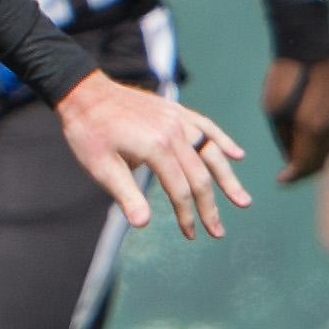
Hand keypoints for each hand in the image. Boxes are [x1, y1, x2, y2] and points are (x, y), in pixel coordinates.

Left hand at [53, 74, 251, 238]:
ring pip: (211, 152)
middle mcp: (173, 133)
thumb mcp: (100, 167)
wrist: (85, 93)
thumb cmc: (89, 133)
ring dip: (228, 179)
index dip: (186, 215)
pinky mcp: (176, 111)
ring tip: (243, 201)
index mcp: (156, 148)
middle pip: (200, 175)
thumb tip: (142, 224)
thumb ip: (126, 194)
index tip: (190, 235)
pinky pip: (207, 127)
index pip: (180, 190)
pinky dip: (223, 141)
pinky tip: (237, 155)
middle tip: (219, 233)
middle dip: (210, 206)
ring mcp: (178, 120)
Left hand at [261, 53, 328, 182]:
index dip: (292, 176)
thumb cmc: (284, 78)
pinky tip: (314, 137)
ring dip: (318, 155)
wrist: (308, 46)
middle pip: (323, 160)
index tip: (281, 180)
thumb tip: (290, 157)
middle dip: (306, 170)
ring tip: (301, 157)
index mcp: (312, 129)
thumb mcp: (273, 111)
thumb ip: (284, 137)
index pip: (305, 164)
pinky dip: (325, 140)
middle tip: (292, 172)